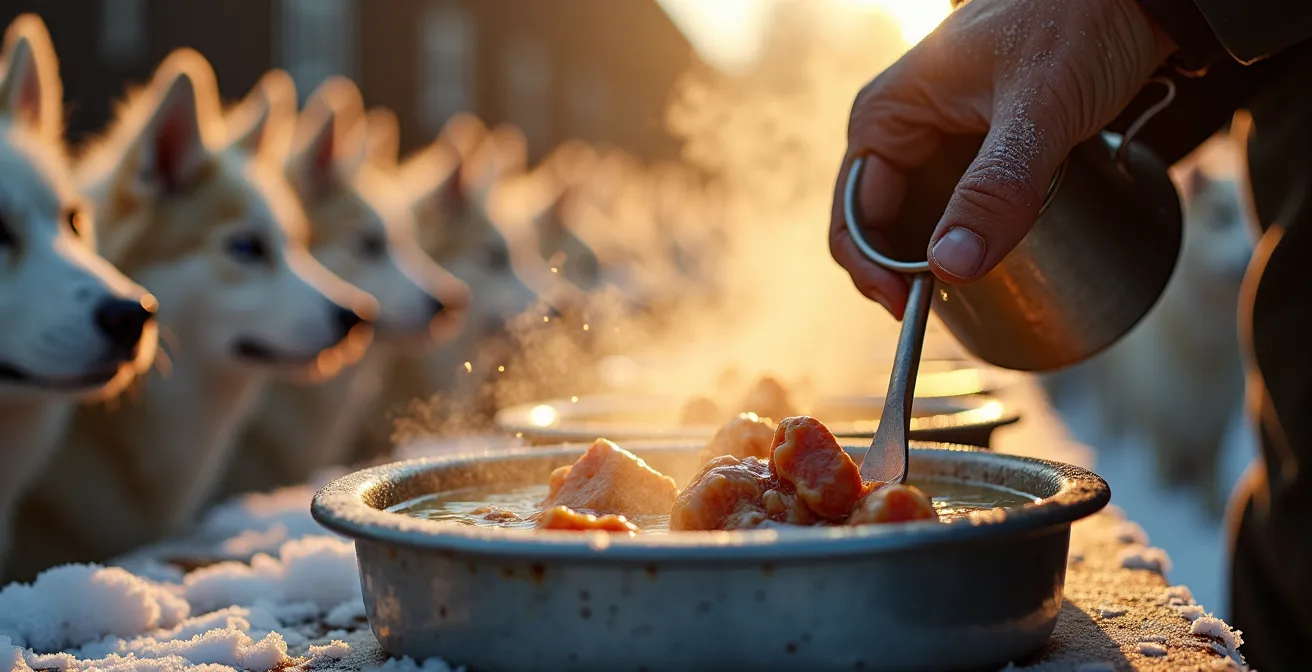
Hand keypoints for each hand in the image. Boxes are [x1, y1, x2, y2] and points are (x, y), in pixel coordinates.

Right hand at [829, 0, 1175, 317]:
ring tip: (972, 292)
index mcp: (888, 113)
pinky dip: (964, 238)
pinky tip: (989, 261)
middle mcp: (902, 127)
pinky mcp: (976, 146)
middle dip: (902, 273)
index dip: (870, 270)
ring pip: (918, 220)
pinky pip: (954, 205)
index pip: (852, 214)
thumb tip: (950, 268)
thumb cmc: (1080, 23)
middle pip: (880, 225)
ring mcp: (938, 137)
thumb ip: (997, 188)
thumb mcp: (1038, 111)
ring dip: (935, 260)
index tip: (909, 307)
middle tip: (947, 308)